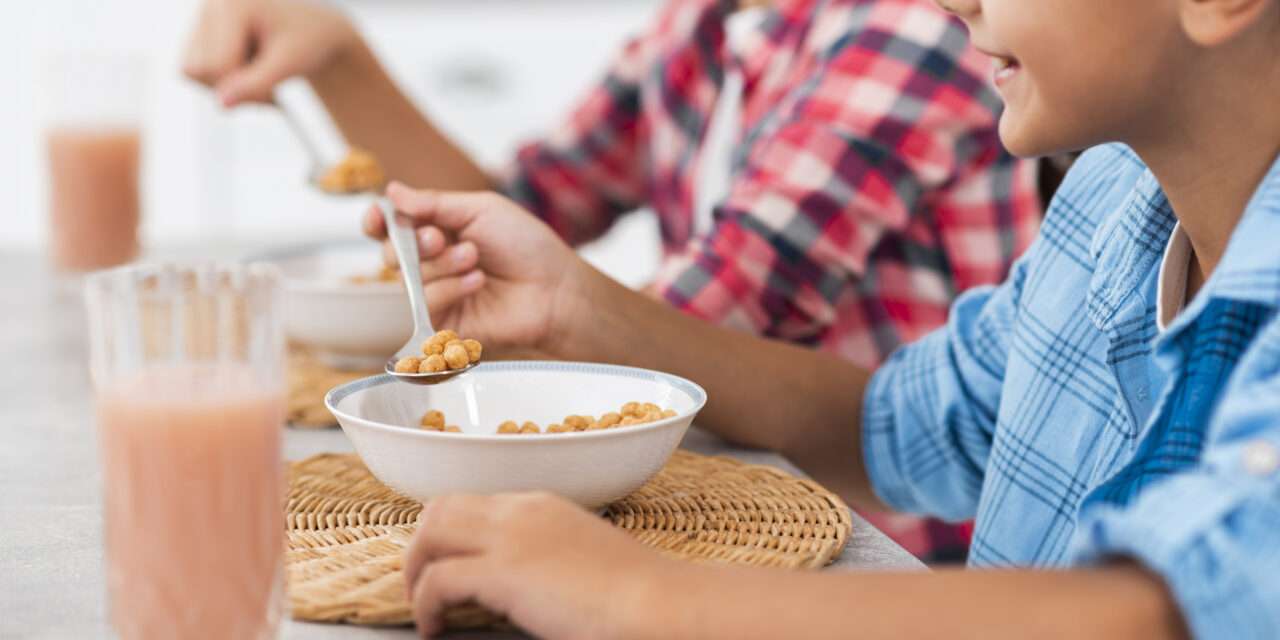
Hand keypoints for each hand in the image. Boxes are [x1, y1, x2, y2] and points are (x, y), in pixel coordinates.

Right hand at [182, 0, 358, 105]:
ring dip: (225, 84)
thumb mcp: (290, 65)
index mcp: (233, 5)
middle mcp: (211, 5)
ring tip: (259, 72)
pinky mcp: (200, 32)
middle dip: (233, 87)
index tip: (274, 92)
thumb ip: (257, 85)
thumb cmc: (310, 41)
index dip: (245, 88)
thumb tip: (221, 105)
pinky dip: (222, 79)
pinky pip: (194, 70)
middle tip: (269, 84)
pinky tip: (248, 67)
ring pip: (191, 71)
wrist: (317, 30)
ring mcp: (203, 18)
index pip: (217, 65)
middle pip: (198, 69)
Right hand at [363, 183, 601, 357]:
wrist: (555, 287)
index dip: (379, 222)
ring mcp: (438, 295)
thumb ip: (433, 203)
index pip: (394, 228)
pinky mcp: (445, 324)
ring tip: (475, 259)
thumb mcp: (480, 210)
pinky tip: (477, 282)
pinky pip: (425, 303)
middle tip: (439, 238)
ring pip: (409, 278)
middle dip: (411, 243)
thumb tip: (391, 191)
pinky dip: (449, 288)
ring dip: (442, 263)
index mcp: (440, 232)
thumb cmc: (526, 245)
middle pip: (392, 254)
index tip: (378, 217)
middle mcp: (434, 264)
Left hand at [404, 492, 673, 639]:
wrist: (655, 601)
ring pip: (430, 533)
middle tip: (420, 582)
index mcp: (540, 505)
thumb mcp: (584, 555)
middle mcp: (519, 510)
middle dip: (421, 544)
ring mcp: (509, 537)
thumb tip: (530, 582)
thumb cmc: (634, 591)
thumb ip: (550, 556)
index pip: (474, 504)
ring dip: (415, 569)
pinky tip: (434, 627)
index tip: (445, 564)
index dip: (450, 534)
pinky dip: (424, 605)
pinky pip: (438, 580)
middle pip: (440, 508)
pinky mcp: (502, 572)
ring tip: (421, 605)